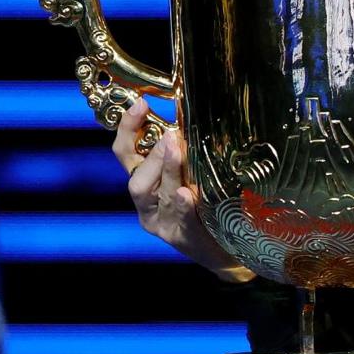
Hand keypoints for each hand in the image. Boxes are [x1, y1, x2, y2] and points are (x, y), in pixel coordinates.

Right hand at [112, 99, 255, 282]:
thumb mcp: (193, 174)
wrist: (227, 249)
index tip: (140, 104)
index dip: (128, 128)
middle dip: (152, 155)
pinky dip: (182, 206)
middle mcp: (147, 205)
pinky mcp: (180, 238)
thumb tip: (188, 117)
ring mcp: (161, 223)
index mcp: (145, 183)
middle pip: (136, 179)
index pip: (126, 154)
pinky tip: (186, 194)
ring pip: (154, 196)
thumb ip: (184, 152)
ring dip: (167, 171)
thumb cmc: (208, 206)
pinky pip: (179, 220)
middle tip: (170, 135)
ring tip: (176, 150)